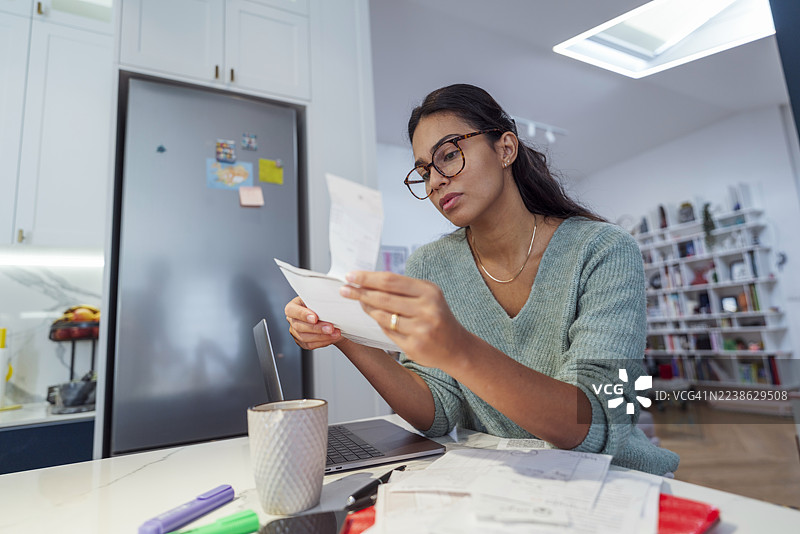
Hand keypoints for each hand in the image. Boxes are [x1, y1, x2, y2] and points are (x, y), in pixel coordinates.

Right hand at [284, 296, 342, 349]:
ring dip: (322, 336)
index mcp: (294, 306)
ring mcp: (295, 332)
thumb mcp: (322, 299)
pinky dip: (323, 342)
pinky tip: (332, 338)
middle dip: (317, 328)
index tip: (315, 318)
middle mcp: (292, 319)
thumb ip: (323, 299)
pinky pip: (310, 345)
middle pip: (299, 326)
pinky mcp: (302, 342)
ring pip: (304, 338)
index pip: (291, 310)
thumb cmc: (324, 305)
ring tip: (335, 333)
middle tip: (330, 328)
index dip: (302, 314)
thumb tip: (332, 299)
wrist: (331, 317)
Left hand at [339, 271, 468, 368]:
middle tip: (344, 289)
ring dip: (367, 308)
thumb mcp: (428, 296)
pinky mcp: (413, 346)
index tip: (351, 276)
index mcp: (429, 291)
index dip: (368, 278)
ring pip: (382, 316)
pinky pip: (387, 332)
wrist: (456, 347)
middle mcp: (426, 309)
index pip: (391, 281)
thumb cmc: (437, 317)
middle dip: (360, 292)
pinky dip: (379, 323)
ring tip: (360, 302)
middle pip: (383, 297)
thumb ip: (403, 288)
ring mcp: (420, 329)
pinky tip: (376, 318)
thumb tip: (369, 281)